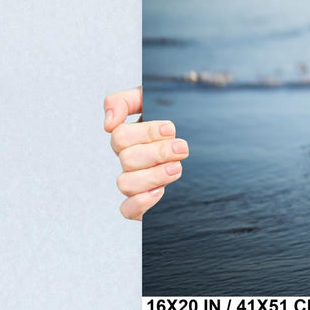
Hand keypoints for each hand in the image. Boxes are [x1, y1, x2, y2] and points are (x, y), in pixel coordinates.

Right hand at [104, 86, 188, 220]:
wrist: (200, 141)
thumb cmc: (173, 117)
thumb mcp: (150, 99)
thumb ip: (124, 101)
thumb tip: (108, 124)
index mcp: (128, 137)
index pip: (120, 136)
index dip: (146, 133)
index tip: (170, 129)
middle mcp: (128, 160)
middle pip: (127, 159)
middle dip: (158, 152)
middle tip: (181, 148)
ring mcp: (134, 182)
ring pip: (125, 184)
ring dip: (154, 175)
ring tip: (177, 167)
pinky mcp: (142, 203)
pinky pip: (126, 210)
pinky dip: (141, 202)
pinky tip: (160, 192)